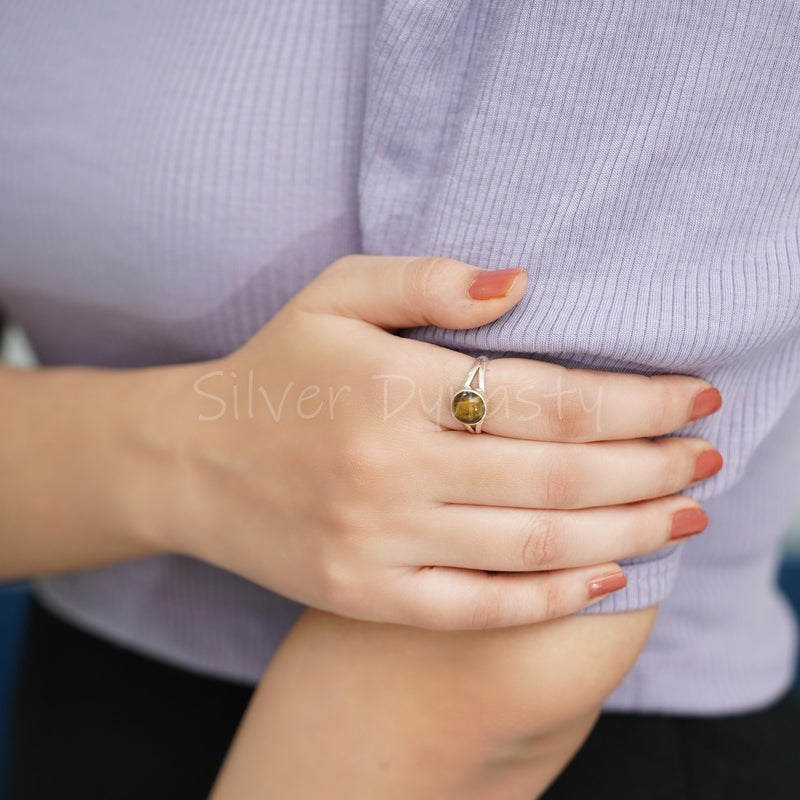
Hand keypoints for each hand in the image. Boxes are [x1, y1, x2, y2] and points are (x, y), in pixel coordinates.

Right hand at [144, 255, 721, 628]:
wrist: (194, 460)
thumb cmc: (278, 370)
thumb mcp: (336, 294)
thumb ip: (428, 280)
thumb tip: (525, 283)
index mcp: (392, 386)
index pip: (550, 398)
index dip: (638, 400)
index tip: (696, 394)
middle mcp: (391, 469)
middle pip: (560, 475)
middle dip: (653, 468)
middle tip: (709, 459)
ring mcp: (379, 542)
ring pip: (535, 545)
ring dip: (628, 531)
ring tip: (687, 514)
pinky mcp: (368, 594)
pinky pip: (480, 607)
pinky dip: (554, 596)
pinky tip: (609, 574)